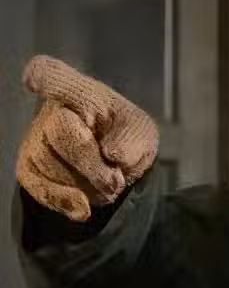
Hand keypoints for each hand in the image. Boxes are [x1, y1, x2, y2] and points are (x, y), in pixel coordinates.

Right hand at [15, 55, 158, 222]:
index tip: (34, 79)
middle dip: (91, 164)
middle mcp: (53, 111)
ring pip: (52, 166)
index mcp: (82, 94)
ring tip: (107, 185)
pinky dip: (65, 201)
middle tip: (115, 182)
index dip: (47, 78)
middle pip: (62, 133)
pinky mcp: (29, 168)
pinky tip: (83, 209)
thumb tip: (113, 155)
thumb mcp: (141, 134)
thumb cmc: (124, 137)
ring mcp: (36, 140)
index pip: (61, 80)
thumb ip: (133, 140)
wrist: (112, 167)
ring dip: (86, 185)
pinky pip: (40, 187)